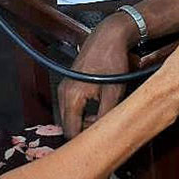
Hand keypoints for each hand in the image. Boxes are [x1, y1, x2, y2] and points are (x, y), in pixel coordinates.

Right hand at [58, 13, 133, 137]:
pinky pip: (71, 107)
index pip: (71, 131)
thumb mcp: (114, 91)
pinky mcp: (69, 85)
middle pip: (67, 125)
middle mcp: (63, 92)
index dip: (84, 140)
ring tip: (102, 119)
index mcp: (72, 96)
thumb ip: (106, 115)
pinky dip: (82, 113)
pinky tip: (97, 110)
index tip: (98, 141)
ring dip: (83, 122)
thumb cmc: (111, 58)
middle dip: (84, 132)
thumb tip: (104, 133)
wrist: (108, 36)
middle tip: (102, 131)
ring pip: (69, 117)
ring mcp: (64, 88)